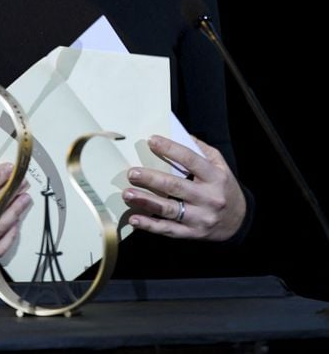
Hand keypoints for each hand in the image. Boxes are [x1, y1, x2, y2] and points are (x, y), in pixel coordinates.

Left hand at [122, 134, 245, 241]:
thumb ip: (201, 149)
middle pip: (176, 186)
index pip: (191, 160)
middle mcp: (209, 198)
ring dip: (146, 201)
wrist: (239, 221)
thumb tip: (178, 132)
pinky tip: (135, 219)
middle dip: (151, 179)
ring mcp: (200, 218)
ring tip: (127, 194)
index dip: (170, 149)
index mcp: (215, 177)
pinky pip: (169, 230)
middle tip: (132, 173)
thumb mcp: (220, 164)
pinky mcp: (192, 233)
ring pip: (169, 210)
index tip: (151, 140)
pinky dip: (150, 225)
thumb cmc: (223, 186)